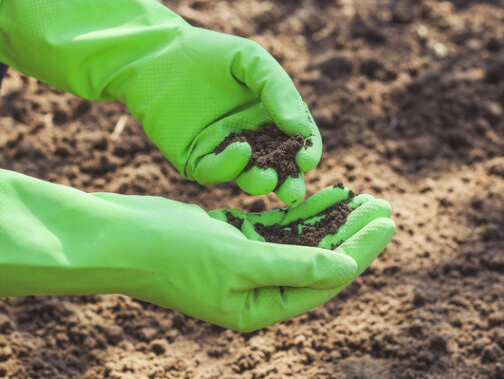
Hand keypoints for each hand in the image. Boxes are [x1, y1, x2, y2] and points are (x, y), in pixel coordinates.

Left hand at [0, 0, 320, 203]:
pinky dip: (229, 167)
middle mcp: (252, 139)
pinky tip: (239, 149)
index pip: (298, 142)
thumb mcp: (252, 62)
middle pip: (278, 169)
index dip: (306, 152)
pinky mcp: (195, 160)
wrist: (157, 54)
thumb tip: (299, 130)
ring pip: (248, 177)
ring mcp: (223, 152)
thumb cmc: (208, 54)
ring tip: (266, 178)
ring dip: (260, 182)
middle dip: (288, 183)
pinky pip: (215, 172)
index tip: (307, 158)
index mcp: (271, 117)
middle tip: (293, 191)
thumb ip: (279, 92)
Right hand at [0, 162, 393, 331]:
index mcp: (258, 308)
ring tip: (363, 197)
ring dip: (329, 220)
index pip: (324, 279)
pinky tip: (323, 194)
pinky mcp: (229, 240)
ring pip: (299, 242)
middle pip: (317, 261)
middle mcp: (254, 292)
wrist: (116, 236)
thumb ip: (293, 263)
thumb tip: (345, 268)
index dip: (359, 250)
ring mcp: (241, 266)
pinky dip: (298, 212)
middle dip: (351, 234)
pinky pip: (275, 228)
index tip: (387, 221)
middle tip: (385, 207)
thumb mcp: (237, 257)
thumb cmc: (171, 252)